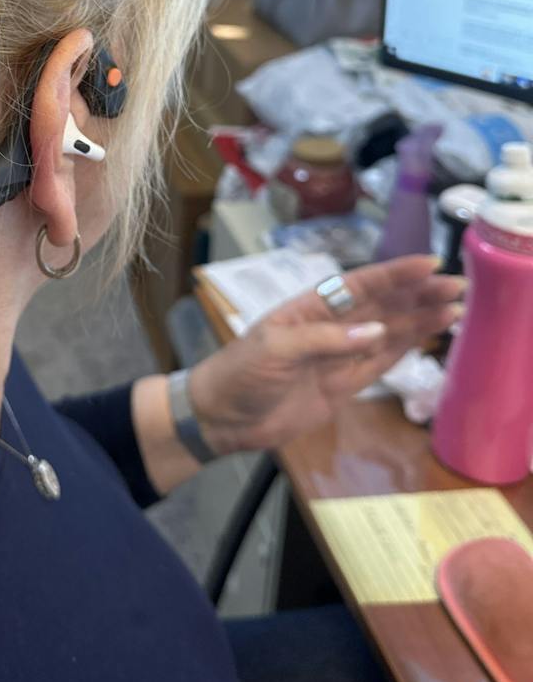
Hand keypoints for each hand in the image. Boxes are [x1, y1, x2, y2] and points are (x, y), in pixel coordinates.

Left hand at [188, 256, 465, 454]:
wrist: (223, 417)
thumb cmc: (240, 373)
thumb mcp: (275, 349)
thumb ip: (325, 340)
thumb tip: (374, 332)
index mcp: (310, 306)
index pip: (360, 284)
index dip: (396, 274)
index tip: (429, 264)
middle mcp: (330, 326)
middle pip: (382, 307)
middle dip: (419, 295)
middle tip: (458, 287)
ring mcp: (339, 356)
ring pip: (388, 334)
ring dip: (420, 322)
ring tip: (455, 310)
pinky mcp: (343, 385)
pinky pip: (380, 363)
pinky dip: (405, 351)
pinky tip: (429, 338)